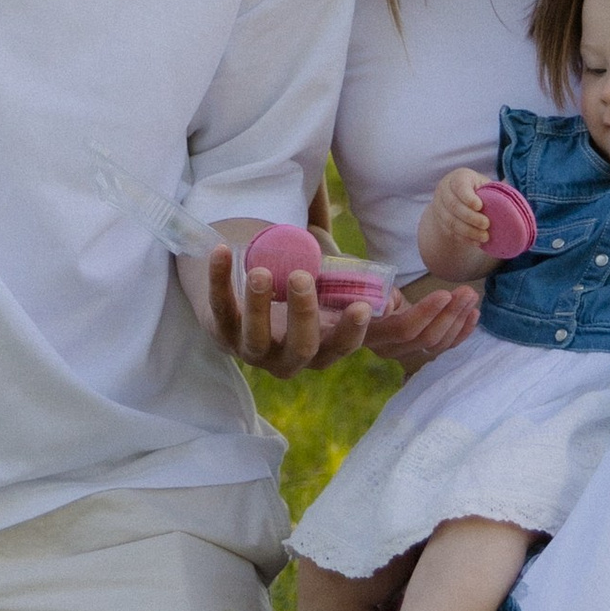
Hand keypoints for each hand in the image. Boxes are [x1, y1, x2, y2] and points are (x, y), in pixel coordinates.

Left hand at [202, 242, 374, 374]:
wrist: (245, 296)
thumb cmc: (297, 294)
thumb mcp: (327, 294)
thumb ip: (355, 290)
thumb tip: (391, 298)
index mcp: (320, 347)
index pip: (342, 346)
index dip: (352, 330)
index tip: (361, 306)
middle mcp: (288, 358)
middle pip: (301, 347)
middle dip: (303, 314)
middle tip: (301, 277)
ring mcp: (253, 348)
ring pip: (256, 337)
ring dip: (258, 305)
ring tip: (260, 273)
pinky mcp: (222, 331)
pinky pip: (219, 308)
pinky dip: (218, 280)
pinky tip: (220, 252)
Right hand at [363, 281, 481, 367]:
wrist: (350, 301)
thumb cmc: (353, 285)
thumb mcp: (355, 281)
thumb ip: (368, 291)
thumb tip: (388, 307)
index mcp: (360, 330)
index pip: (396, 328)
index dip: (422, 313)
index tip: (443, 294)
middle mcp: (380, 346)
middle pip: (417, 335)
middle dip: (446, 312)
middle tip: (465, 291)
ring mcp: (398, 351)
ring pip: (432, 343)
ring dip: (456, 319)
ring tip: (470, 296)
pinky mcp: (413, 349)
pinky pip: (440, 347)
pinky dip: (459, 333)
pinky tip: (473, 316)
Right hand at [419, 167, 494, 279]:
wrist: (456, 199)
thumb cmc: (477, 191)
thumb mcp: (485, 184)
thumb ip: (498, 188)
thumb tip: (513, 188)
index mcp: (458, 177)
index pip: (459, 186)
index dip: (468, 197)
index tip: (480, 206)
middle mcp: (445, 190)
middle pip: (453, 205)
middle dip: (471, 217)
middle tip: (487, 224)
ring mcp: (439, 207)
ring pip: (451, 221)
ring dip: (468, 231)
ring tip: (485, 236)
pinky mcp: (440, 222)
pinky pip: (450, 232)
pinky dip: (464, 238)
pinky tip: (477, 242)